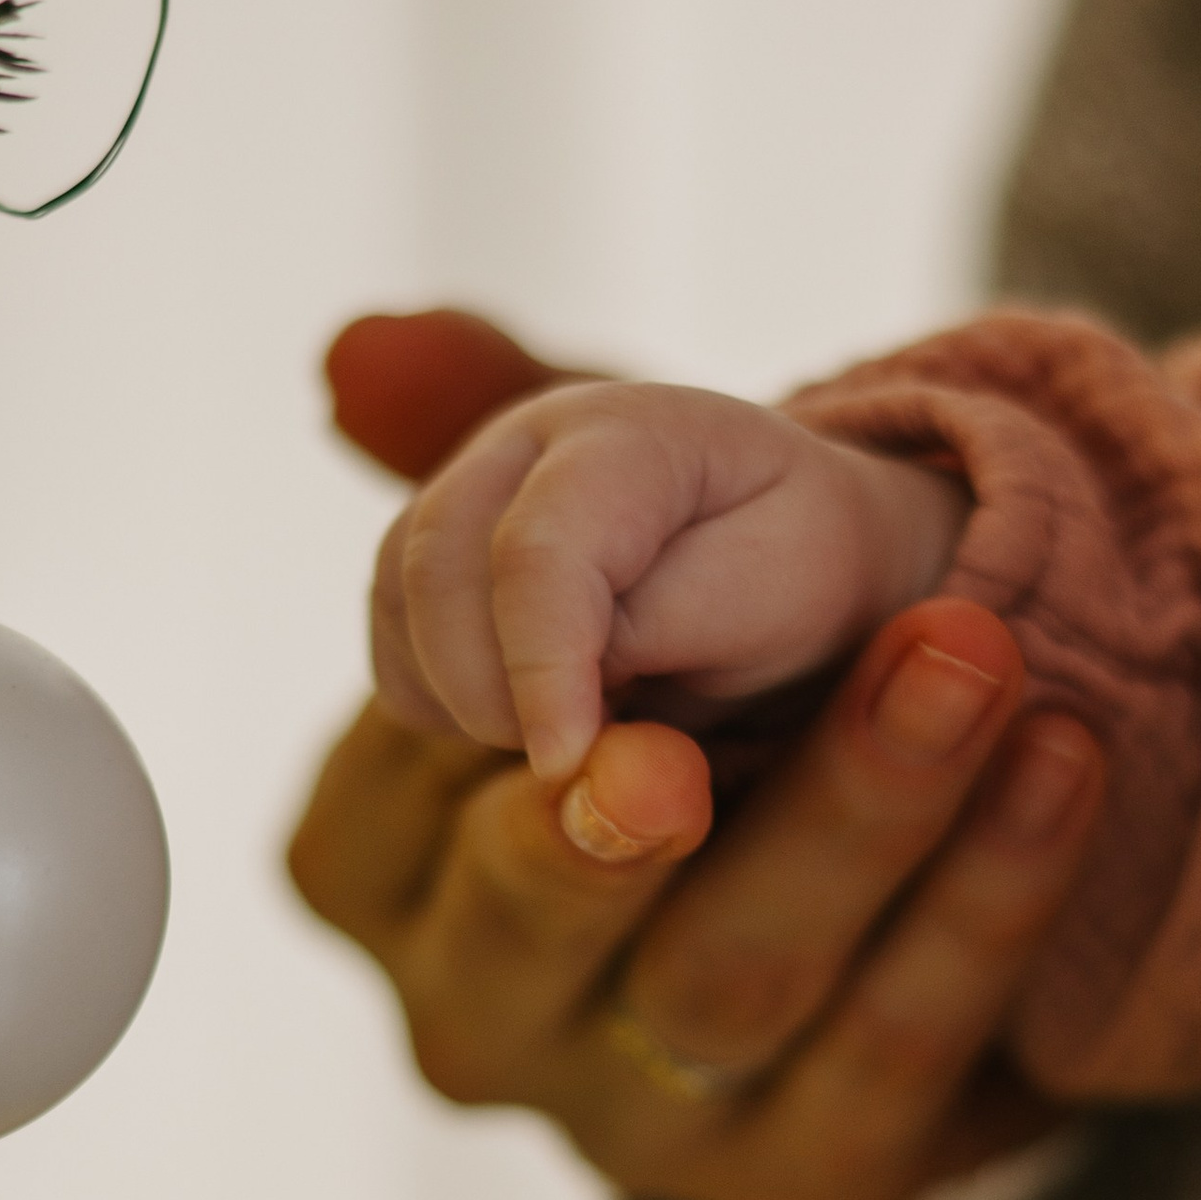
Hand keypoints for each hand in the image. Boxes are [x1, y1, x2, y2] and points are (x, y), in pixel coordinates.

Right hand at [294, 312, 1104, 1199]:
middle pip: (533, 926)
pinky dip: (989, 898)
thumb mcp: (601, 528)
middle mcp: (478, 1014)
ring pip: (732, 982)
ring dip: (856, 816)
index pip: (395, 793)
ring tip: (972, 660)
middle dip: (609, 833)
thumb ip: (494, 448)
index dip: (480, 708)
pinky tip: (1062, 762)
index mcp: (377, 867)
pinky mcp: (809, 1175)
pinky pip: (905, 1047)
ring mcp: (638, 1121)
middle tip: (675, 750)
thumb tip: (360, 353)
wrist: (909, 783)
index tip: (575, 637)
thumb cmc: (710, 647)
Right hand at [371, 374, 964, 782]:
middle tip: (575, 760)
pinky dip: (441, 704)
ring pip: (395, 604)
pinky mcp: (431, 559)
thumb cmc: (806, 570)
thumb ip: (678, 643)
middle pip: (432, 567)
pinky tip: (523, 725)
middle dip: (489, 691)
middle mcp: (522, 442)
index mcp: (624, 431)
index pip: (539, 548)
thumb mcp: (789, 594)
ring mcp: (466, 491)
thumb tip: (567, 738)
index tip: (564, 768)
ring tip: (568, 735)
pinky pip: (393, 647)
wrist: (797, 544)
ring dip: (462, 699)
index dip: (540, 671)